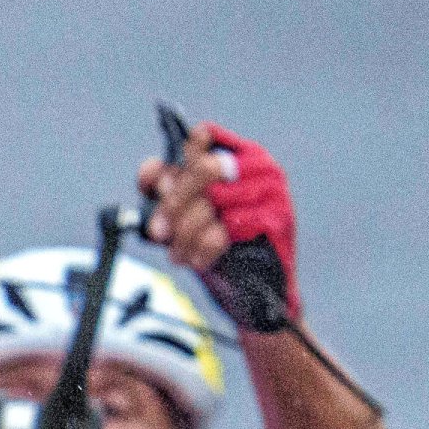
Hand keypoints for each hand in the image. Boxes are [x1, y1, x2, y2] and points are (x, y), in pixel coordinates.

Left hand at [138, 121, 300, 330]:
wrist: (251, 292)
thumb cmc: (217, 247)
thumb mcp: (184, 216)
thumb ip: (167, 190)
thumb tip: (151, 172)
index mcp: (236, 154)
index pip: (203, 136)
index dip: (174, 161)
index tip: (155, 189)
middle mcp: (257, 165)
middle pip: (205, 168)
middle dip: (175, 202)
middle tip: (158, 231)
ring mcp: (271, 190)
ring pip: (215, 199)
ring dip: (188, 233)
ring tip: (180, 254)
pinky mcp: (277, 218)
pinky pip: (230, 227)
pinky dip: (206, 248)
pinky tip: (199, 260)